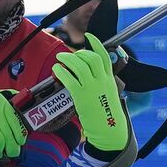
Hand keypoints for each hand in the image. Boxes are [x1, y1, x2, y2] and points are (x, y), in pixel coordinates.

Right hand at [0, 90, 25, 161]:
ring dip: (0, 151)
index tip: (20, 141)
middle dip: (12, 146)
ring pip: (0, 141)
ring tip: (0, 154)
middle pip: (8, 133)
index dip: (19, 134)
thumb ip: (6, 103)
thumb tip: (22, 113)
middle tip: (12, 152)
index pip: (15, 120)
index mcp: (0, 100)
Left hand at [53, 32, 129, 151]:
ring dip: (67, 59)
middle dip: (79, 53)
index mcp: (110, 79)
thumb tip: (89, 76)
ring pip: (79, 65)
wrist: (109, 131)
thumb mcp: (108, 95)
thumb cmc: (106, 116)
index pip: (104, 56)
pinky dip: (61, 71)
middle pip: (91, 58)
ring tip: (60, 59)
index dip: (96, 43)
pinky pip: (70, 78)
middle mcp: (102, 81)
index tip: (88, 36)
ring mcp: (92, 88)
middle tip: (70, 55)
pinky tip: (56, 70)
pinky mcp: (82, 96)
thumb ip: (101, 83)